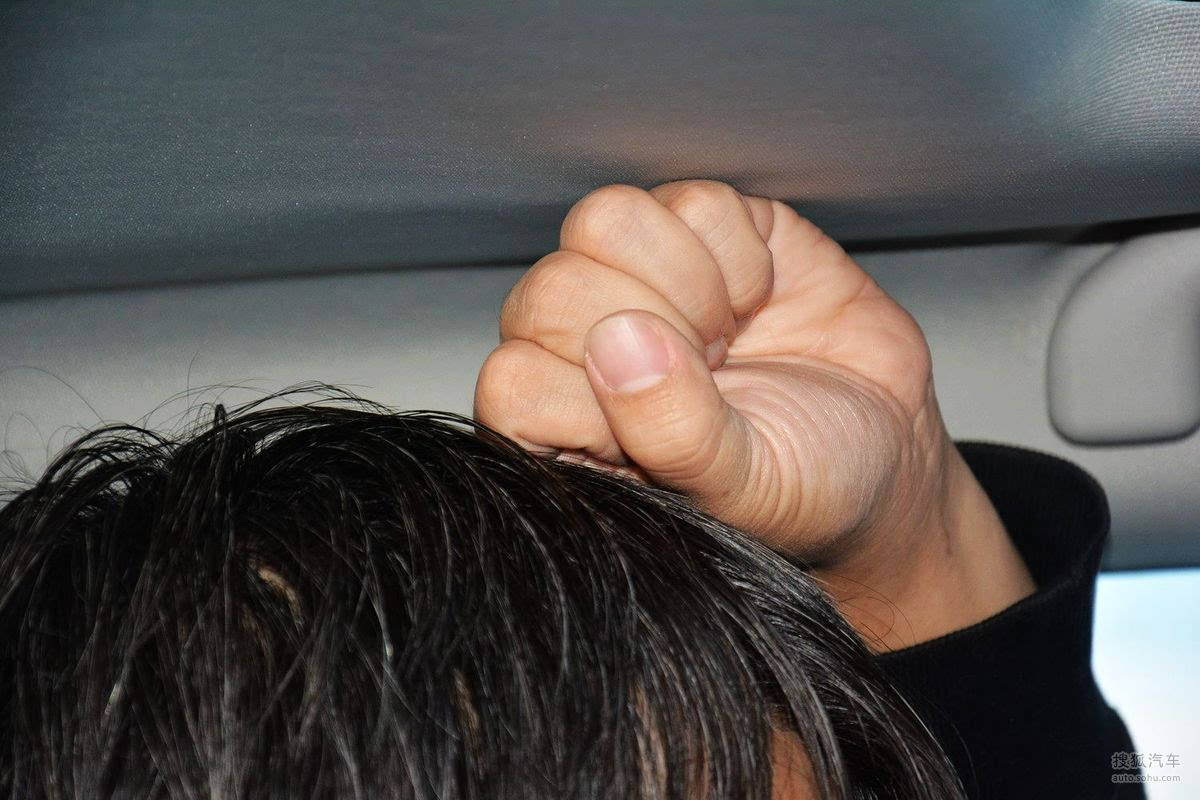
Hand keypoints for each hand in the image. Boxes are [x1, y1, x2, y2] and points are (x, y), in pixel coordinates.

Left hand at [475, 181, 1032, 648]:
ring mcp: (632, 274)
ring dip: (690, 283)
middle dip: (654, 333)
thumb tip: (617, 340)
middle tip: (714, 377)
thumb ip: (673, 432)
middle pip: (553, 289)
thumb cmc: (804, 488)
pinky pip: (692, 202)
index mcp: (562, 428)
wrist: (887, 449)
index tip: (672, 426)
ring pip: (605, 221)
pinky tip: (758, 301)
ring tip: (728, 336)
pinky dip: (743, 254)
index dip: (598, 396)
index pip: (514, 382)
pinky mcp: (696, 224)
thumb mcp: (746, 489)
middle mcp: (578, 345)